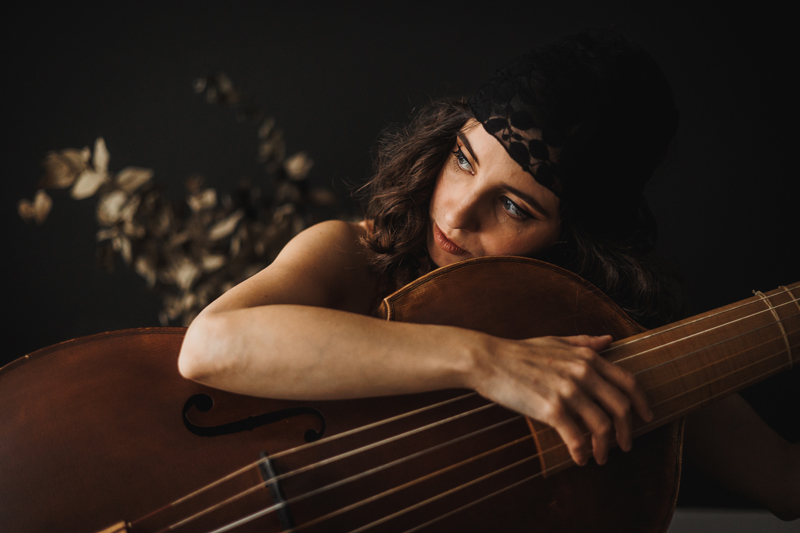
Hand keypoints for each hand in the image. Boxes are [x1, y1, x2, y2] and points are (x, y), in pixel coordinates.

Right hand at [469, 334, 652, 465]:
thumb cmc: (519, 352)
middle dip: (627, 431)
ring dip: (605, 448)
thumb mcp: (555, 341)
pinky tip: (579, 459)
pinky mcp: (550, 409)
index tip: (646, 418)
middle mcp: (582, 373)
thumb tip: (609, 340)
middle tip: (625, 445)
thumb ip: (584, 342)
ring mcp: (567, 391)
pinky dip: (582, 453)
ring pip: (601, 427)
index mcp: (586, 357)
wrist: (488, 360)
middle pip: (621, 408)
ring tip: (601, 457)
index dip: (641, 403)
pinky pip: (576, 437)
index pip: (628, 382)